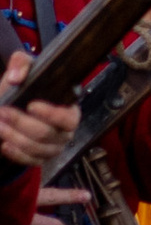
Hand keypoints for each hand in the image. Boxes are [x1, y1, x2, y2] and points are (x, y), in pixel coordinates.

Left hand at [0, 48, 80, 176]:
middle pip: (46, 134)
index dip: (51, 114)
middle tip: (3, 111)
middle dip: (21, 123)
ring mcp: (54, 147)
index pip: (69, 119)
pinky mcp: (40, 158)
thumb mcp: (24, 68)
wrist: (16, 103)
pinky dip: (16, 154)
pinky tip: (4, 144)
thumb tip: (15, 77)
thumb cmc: (25, 87)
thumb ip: (21, 63)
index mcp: (69, 110)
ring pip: (36, 148)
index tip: (31, 105)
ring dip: (14, 137)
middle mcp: (65, 132)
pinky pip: (30, 161)